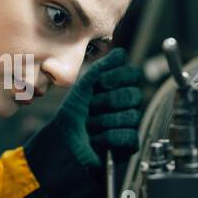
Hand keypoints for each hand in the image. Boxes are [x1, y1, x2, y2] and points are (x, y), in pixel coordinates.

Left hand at [32, 47, 144, 170]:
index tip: (100, 84)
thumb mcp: (83, 88)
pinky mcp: (129, 144)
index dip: (117, 77)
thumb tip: (120, 53)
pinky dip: (108, 138)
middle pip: (134, 94)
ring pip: (131, 116)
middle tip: (91, 109)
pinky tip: (97, 141)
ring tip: (90, 127)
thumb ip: (101, 69)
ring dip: (103, 122)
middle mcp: (127, 105)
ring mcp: (130, 124)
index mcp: (118, 88)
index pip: (134, 74)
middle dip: (107, 102)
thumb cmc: (71, 116)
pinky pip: (129, 135)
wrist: (62, 144)